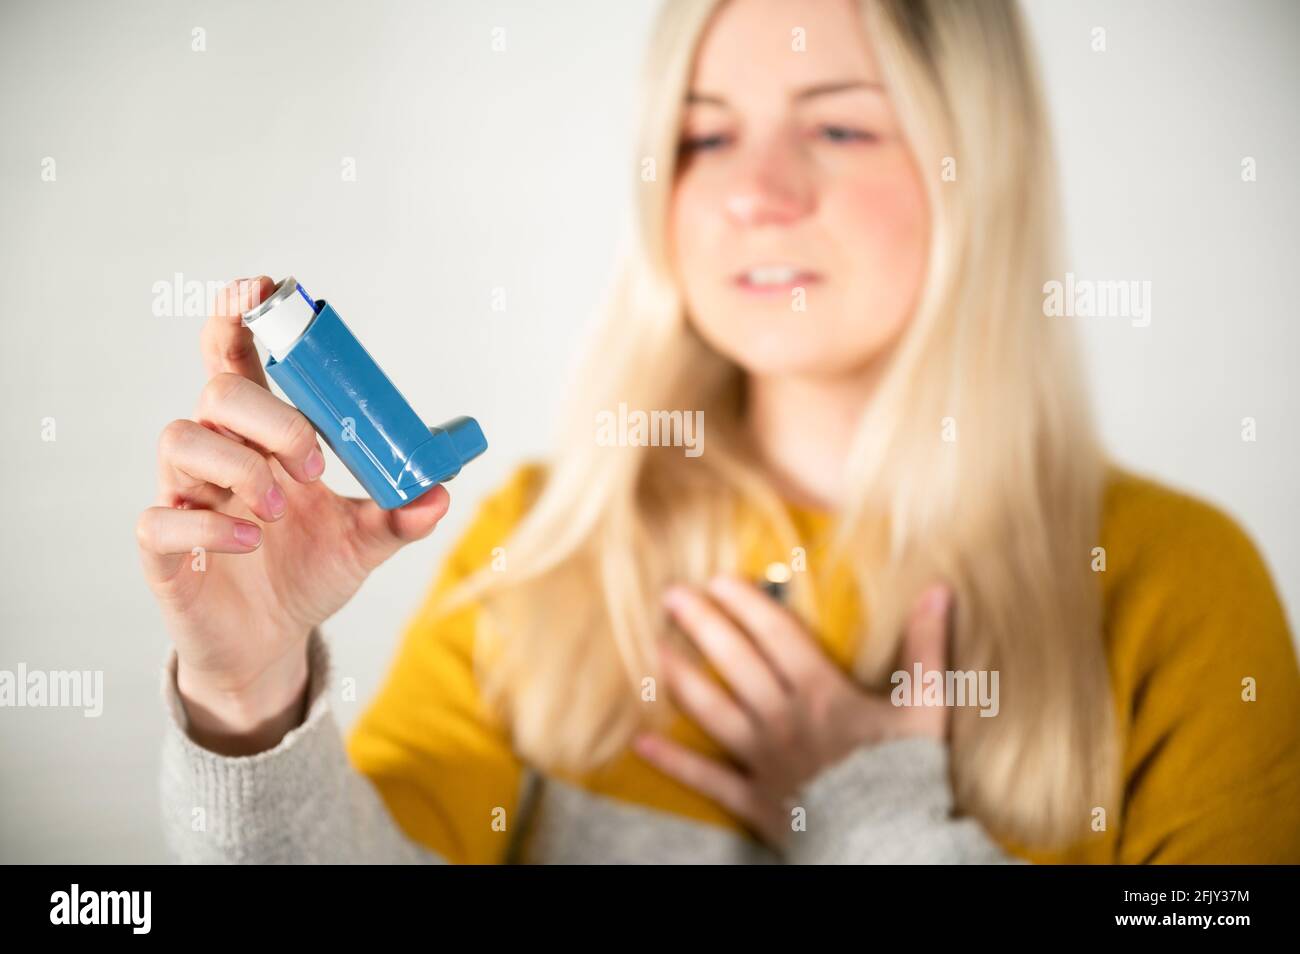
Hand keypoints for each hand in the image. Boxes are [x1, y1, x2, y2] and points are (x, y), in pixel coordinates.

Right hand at [136, 277, 450, 752]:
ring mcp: (185, 497)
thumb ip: (400, 515)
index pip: (236, 358)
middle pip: (218, 392)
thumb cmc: (308, 572)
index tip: (262, 290)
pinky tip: (249, 542)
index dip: (239, 317)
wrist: (271, 643)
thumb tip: (441, 491)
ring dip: (239, 465)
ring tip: (277, 506)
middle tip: (314, 465)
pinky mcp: (164, 549)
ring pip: (180, 439)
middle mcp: (218, 455)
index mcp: (261, 437)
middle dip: (271, 418)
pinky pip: (161, 519)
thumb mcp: (365, 542)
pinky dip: (209, 526)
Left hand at [633, 574, 951, 848]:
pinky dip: (675, 761)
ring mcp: (764, 760)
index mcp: (821, 693)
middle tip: (670, 595)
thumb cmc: (910, 776)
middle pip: (734, 662)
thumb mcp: (929, 707)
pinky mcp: (755, 801)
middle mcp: (783, 719)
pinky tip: (642, 742)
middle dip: (702, 624)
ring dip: (680, 679)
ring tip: (653, 650)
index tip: (719, 579)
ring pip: (712, 711)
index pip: (775, 634)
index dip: (746, 603)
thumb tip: (939, 590)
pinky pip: (708, 779)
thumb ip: (927, 647)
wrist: (891, 847)